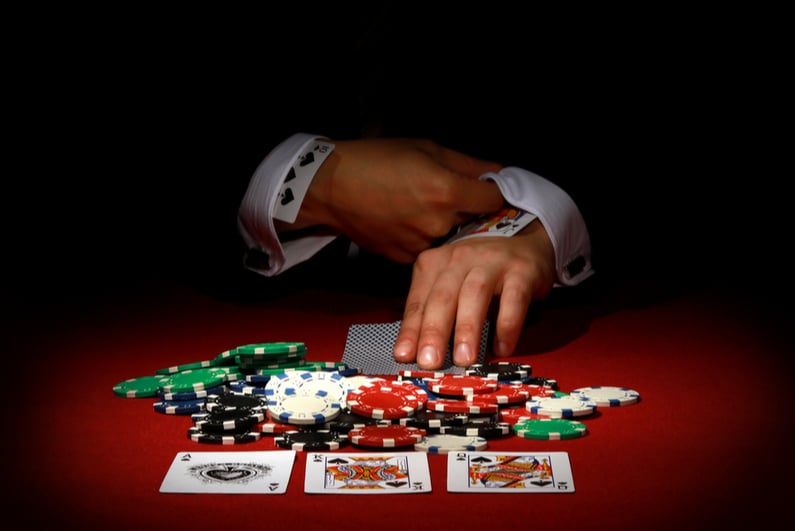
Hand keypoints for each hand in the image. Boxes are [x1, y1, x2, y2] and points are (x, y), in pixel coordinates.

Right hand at [280, 138, 504, 262]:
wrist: (330, 186)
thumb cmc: (376, 160)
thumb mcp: (426, 148)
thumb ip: (468, 164)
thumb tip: (499, 173)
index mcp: (447, 192)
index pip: (495, 200)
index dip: (495, 193)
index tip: (490, 189)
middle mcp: (438, 224)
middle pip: (475, 221)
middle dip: (470, 209)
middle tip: (452, 194)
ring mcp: (421, 245)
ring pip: (452, 237)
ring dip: (448, 225)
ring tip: (423, 206)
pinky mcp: (404, 258)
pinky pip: (429, 248)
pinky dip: (426, 237)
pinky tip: (408, 220)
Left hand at [392, 220, 555, 368]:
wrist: (525, 247)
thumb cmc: (479, 275)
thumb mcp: (450, 286)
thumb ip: (434, 314)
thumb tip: (417, 355)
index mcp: (434, 263)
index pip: (418, 302)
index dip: (411, 330)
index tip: (404, 356)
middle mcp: (459, 259)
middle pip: (442, 297)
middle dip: (434, 331)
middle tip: (430, 361)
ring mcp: (492, 262)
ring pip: (474, 294)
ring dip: (467, 329)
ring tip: (464, 360)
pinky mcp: (522, 272)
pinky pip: (513, 299)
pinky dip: (507, 326)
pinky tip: (502, 349)